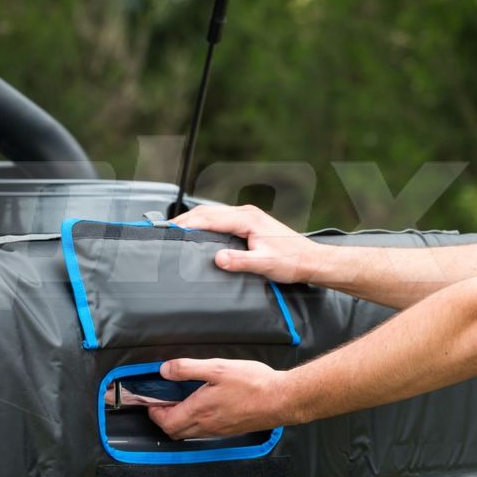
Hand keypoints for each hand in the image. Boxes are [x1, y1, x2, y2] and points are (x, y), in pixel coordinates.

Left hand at [147, 358, 299, 438]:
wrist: (282, 399)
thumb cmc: (253, 384)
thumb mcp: (217, 368)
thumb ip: (187, 369)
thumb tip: (165, 370)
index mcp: (199, 411)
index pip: (166, 422)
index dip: (154, 413)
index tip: (152, 400)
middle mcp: (206, 426)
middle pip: (174, 432)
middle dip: (163, 419)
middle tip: (162, 402)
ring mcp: (218, 431)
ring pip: (189, 434)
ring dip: (179, 422)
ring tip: (180, 403)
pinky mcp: (229, 431)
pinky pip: (203, 433)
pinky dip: (194, 424)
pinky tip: (201, 408)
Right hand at [171, 204, 324, 283]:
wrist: (311, 260)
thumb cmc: (293, 261)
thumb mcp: (265, 264)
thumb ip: (240, 260)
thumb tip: (218, 258)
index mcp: (247, 218)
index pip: (209, 218)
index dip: (187, 223)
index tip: (170, 230)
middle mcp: (246, 213)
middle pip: (207, 212)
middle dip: (184, 219)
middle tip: (164, 230)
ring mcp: (247, 216)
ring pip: (212, 214)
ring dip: (193, 220)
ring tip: (175, 230)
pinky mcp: (248, 223)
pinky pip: (219, 220)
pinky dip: (203, 224)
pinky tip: (196, 232)